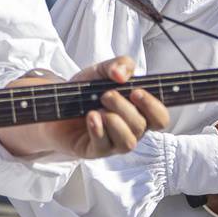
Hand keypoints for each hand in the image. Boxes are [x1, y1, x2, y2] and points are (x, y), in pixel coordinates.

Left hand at [0, 57, 167, 160]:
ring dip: (114, 121)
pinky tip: (91, 117)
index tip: (136, 92)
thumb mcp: (103, 70)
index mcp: (138, 112)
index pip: (160, 119)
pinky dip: (98, 129)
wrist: (57, 102)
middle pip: (141, 127)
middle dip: (124, 108)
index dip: (154, 108)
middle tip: (106, 94)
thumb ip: (119, 65)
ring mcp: (113, 143)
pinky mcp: (95, 151)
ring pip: (128, 142)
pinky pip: (104, 146)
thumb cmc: (86, 90)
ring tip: (98, 108)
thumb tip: (122, 74)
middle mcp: (130, 130)